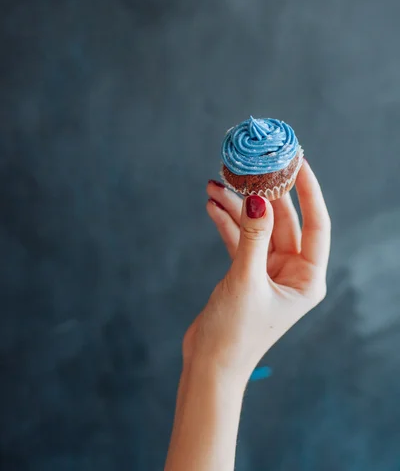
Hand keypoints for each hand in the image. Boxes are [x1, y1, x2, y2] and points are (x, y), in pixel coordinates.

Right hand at [183, 160, 330, 385]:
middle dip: (262, 195)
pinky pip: (240, 240)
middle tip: (247, 168)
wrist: (208, 364)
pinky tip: (212, 206)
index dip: (309, 191)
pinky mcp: (247, 273)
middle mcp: (293, 273)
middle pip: (283, 222)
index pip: (317, 225)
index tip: (298, 162)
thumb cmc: (234, 333)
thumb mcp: (245, 280)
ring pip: (257, 228)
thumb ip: (252, 237)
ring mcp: (269, 272)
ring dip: (237, 208)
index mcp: (307, 278)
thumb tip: (259, 198)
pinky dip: (227, 224)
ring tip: (215, 186)